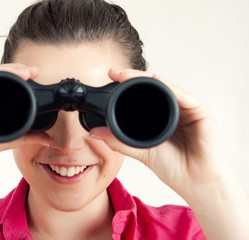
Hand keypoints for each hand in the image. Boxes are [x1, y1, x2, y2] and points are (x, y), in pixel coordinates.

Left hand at [90, 68, 232, 197]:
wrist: (196, 183)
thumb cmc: (174, 168)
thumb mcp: (141, 152)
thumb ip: (119, 141)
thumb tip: (94, 132)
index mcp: (160, 116)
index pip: (143, 95)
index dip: (126, 85)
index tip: (110, 75)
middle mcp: (174, 108)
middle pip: (152, 87)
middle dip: (133, 77)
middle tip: (115, 72)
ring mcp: (187, 108)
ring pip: (166, 87)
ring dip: (146, 79)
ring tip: (127, 75)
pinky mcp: (200, 111)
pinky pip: (184, 96)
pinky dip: (170, 88)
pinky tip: (157, 81)